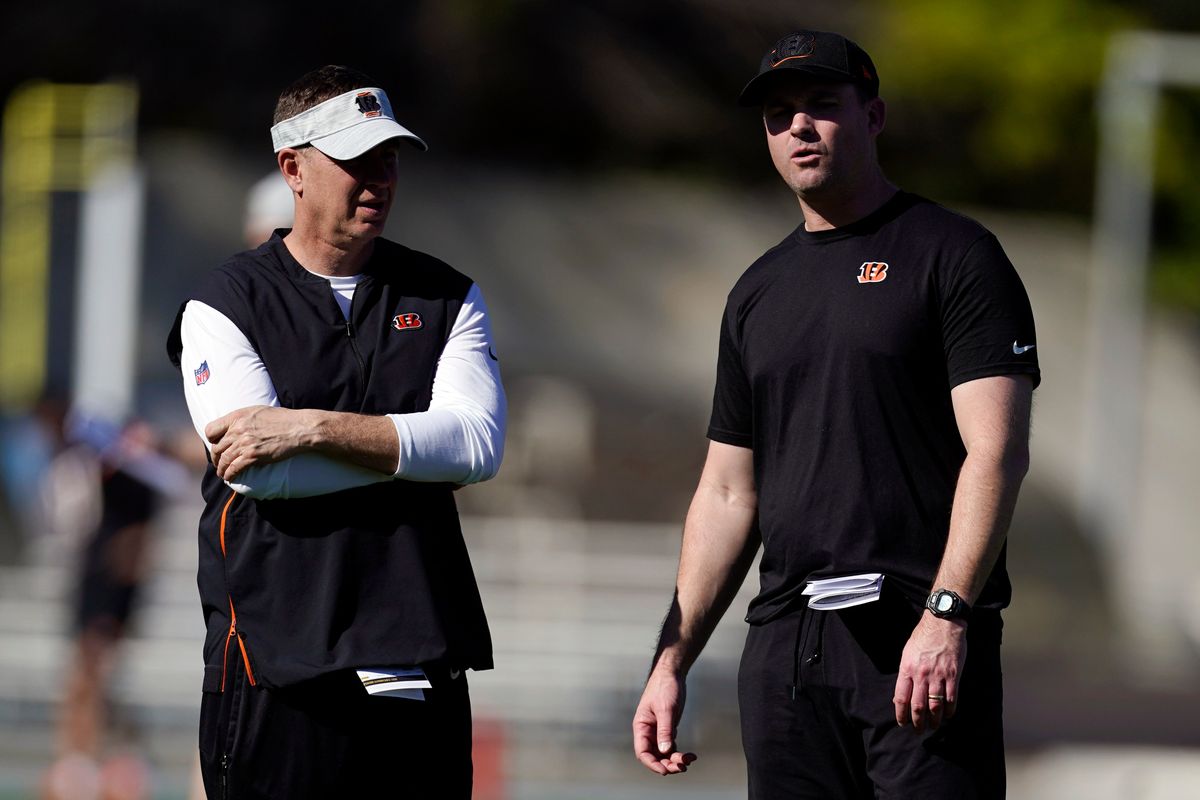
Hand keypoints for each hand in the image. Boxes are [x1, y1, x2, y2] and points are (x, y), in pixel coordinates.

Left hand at [205, 406, 311, 479]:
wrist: (300, 428)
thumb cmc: (284, 419)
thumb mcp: (259, 411)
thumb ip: (244, 419)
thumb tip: (237, 427)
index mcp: (237, 417)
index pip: (211, 430)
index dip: (211, 440)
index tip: (216, 445)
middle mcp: (238, 430)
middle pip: (216, 448)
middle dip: (216, 458)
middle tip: (219, 463)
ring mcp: (245, 443)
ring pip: (224, 460)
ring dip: (222, 469)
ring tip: (223, 474)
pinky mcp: (253, 456)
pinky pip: (234, 469)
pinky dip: (230, 475)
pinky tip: (230, 478)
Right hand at [632, 666, 697, 774]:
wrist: (672, 673)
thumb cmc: (665, 687)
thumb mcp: (666, 709)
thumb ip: (665, 730)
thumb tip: (665, 751)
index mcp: (641, 727)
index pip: (642, 752)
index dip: (652, 764)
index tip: (665, 771)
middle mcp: (648, 731)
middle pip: (654, 756)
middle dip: (667, 764)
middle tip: (682, 767)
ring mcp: (658, 731)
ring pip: (664, 753)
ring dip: (675, 760)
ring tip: (690, 760)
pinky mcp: (668, 728)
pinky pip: (672, 747)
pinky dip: (680, 753)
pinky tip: (691, 755)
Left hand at [893, 612, 966, 731]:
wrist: (943, 623)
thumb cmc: (923, 637)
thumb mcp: (907, 653)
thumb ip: (905, 674)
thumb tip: (902, 695)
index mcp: (907, 669)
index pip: (901, 698)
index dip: (901, 714)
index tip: (903, 723)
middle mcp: (921, 674)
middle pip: (918, 706)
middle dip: (917, 722)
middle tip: (919, 730)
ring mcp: (938, 676)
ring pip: (935, 706)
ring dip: (934, 720)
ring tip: (933, 726)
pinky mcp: (954, 675)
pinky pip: (951, 699)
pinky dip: (950, 711)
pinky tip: (948, 716)